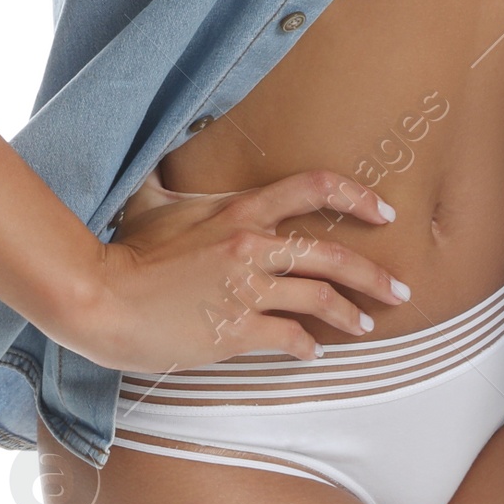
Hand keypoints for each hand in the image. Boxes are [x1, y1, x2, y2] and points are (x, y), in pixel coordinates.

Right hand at [75, 167, 409, 373]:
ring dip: (350, 315)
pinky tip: (313, 352)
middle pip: (330, 255)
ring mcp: (246, 291)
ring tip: (369, 327)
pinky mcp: (235, 332)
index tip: (385, 212)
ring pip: (318, 299)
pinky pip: (288, 338)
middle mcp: (251, 246)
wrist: (102, 298)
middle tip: (401, 289)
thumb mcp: (152, 201)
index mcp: (239, 209)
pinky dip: (308, 346)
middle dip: (374, 274)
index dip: (356, 198)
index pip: (314, 188)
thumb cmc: (125, 250)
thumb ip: (169, 177)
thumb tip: (165, 151)